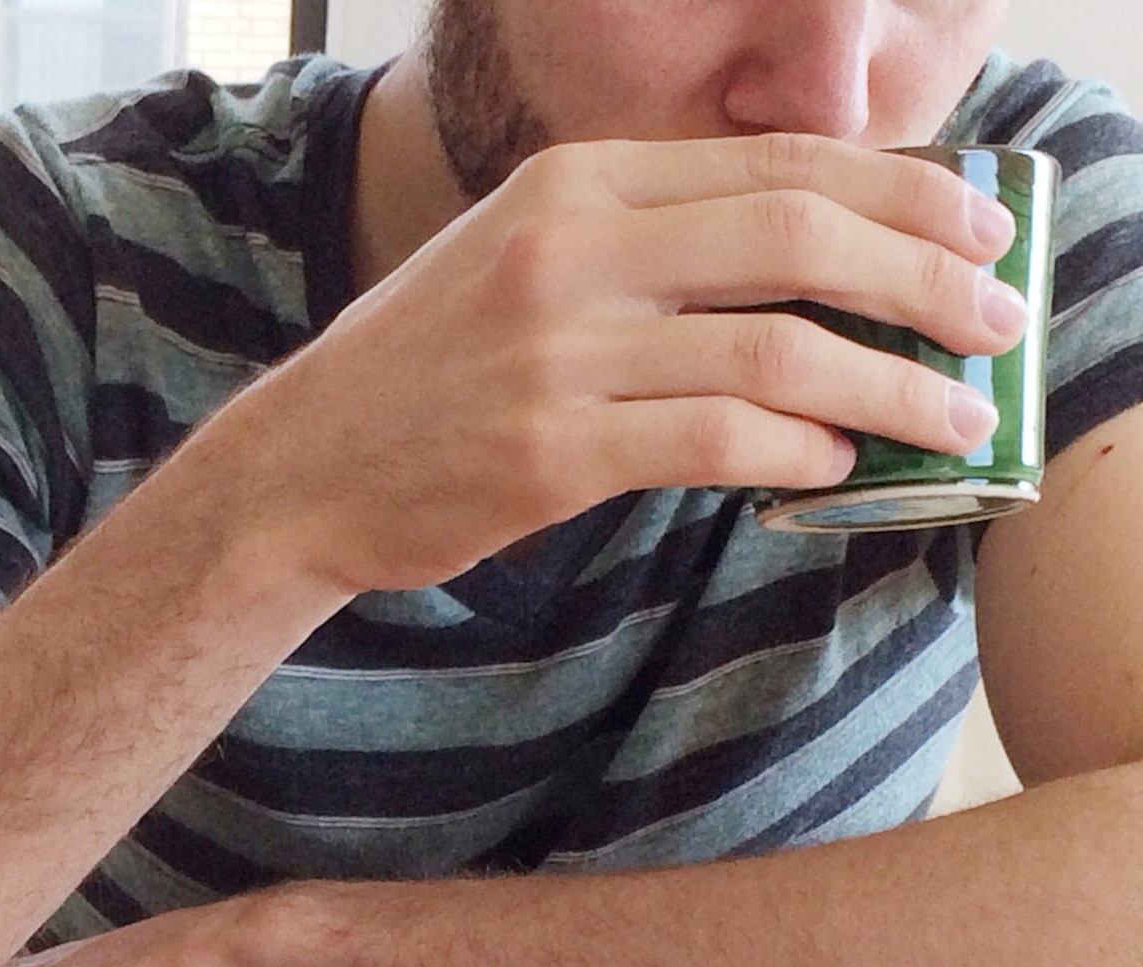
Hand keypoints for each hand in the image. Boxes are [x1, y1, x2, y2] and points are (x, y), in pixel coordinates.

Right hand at [201, 134, 1029, 598]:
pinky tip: (835, 463)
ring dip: (892, 385)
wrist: (294, 473)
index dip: (906, 196)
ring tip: (953, 414)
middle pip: (803, 238)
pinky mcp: (549, 453)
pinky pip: (717, 440)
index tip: (978, 231)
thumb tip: (813, 252)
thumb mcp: (522, 259)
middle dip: (928, 280)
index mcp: (576, 182)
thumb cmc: (422, 376)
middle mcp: (569, 249)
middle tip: (997, 323)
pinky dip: (800, 450)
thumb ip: (646, 240)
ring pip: (780, 348)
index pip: (783, 168)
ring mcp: (556, 353)